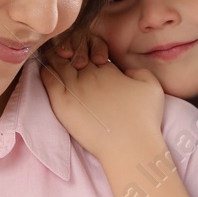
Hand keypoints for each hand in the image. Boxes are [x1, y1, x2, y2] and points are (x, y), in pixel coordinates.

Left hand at [41, 35, 166, 159]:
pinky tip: (45, 69)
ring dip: (55, 58)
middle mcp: (89, 74)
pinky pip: (48, 79)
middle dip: (68, 51)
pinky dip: (45, 70)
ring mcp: (74, 88)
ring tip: (52, 59)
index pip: (90, 50)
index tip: (83, 56)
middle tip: (64, 53)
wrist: (130, 146)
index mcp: (107, 69)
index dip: (86, 50)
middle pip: (72, 54)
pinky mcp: (62, 103)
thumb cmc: (144, 119)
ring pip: (58, 63)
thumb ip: (138, 71)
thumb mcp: (152, 86)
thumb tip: (124, 70)